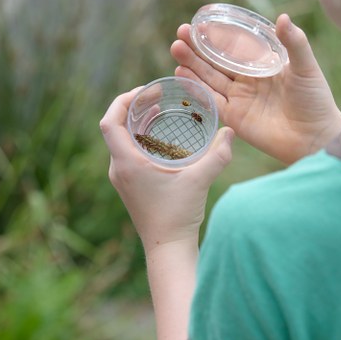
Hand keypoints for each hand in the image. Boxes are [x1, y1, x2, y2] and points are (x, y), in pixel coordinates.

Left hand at [99, 88, 233, 252]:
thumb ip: (218, 155)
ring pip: (122, 139)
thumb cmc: (178, 215)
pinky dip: (141, 137)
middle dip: (133, 106)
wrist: (167, 248)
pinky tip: (160, 135)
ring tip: (157, 107)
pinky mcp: (130, 183)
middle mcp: (119, 168)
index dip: (122, 101)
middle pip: (115, 127)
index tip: (144, 91)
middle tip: (155, 95)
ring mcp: (122, 177)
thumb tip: (230, 131)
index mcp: (127, 163)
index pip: (110, 122)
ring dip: (136, 121)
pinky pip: (128, 151)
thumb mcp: (199, 180)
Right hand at [170, 14, 340, 163]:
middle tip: (180, 33)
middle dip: (198, 48)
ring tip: (176, 49)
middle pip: (217, 61)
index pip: (234, 46)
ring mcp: (238, 98)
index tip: (199, 24)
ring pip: (210, 78)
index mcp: (262, 64)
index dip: (217, 36)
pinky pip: (210, 100)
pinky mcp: (233, 117)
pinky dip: (195, 88)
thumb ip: (295, 43)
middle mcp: (247, 80)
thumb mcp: (306, 68)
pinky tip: (181, 74)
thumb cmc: (315, 101)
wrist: (314, 138)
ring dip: (192, 64)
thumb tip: (283, 16)